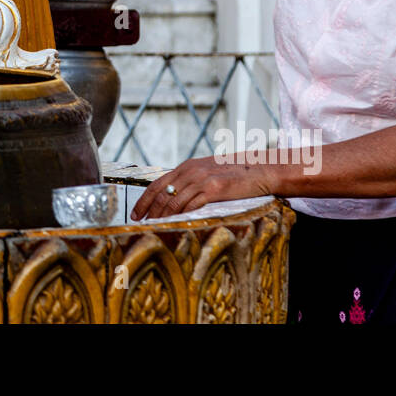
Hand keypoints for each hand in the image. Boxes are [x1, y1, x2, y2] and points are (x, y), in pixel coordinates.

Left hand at [130, 154, 275, 220]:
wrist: (259, 170)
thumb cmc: (234, 174)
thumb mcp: (207, 172)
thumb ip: (191, 181)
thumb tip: (174, 197)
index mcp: (186, 167)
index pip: (157, 184)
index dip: (144, 200)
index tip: (135, 213)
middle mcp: (191, 171)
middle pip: (162, 194)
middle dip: (149, 211)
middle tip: (142, 225)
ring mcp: (202, 179)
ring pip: (174, 201)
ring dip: (163, 217)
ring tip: (155, 229)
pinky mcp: (214, 189)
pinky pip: (192, 205)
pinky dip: (181, 217)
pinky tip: (175, 225)